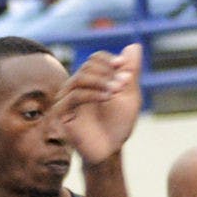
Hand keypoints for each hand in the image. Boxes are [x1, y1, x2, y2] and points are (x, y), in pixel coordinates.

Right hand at [52, 44, 142, 167]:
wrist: (109, 150)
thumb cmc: (118, 125)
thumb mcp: (129, 96)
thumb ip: (131, 72)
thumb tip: (134, 46)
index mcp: (90, 80)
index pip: (95, 59)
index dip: (110, 61)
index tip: (125, 70)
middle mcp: (75, 86)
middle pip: (88, 66)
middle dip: (108, 72)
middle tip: (124, 84)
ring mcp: (67, 99)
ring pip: (80, 78)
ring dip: (101, 81)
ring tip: (117, 91)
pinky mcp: (62, 113)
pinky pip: (74, 96)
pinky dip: (92, 94)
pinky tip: (108, 98)